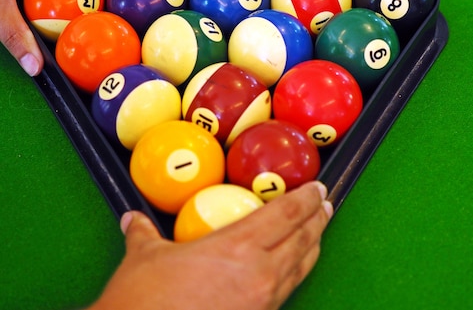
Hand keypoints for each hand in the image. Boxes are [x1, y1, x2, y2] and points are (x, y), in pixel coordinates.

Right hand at [90, 181, 333, 309]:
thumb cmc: (144, 303)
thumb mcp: (144, 258)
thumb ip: (144, 233)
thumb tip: (133, 220)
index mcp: (237, 248)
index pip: (285, 214)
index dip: (306, 198)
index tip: (317, 188)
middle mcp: (259, 274)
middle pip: (302, 239)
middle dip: (317, 219)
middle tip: (325, 205)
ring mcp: (262, 302)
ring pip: (300, 268)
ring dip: (312, 245)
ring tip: (317, 232)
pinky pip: (286, 291)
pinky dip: (295, 273)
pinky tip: (291, 269)